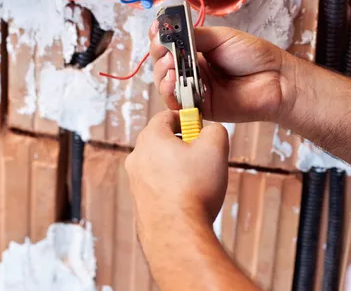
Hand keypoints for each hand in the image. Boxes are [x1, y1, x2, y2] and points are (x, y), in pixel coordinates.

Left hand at [126, 111, 228, 242]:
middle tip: (202, 155)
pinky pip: (157, 184)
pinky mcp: (139, 202)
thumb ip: (215, 129)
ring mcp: (135, 181)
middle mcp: (137, 157)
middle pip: (162, 139)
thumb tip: (211, 131)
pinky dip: (171, 186)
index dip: (187, 120)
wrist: (178, 234)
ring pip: (159, 163)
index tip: (200, 130)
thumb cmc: (194, 189)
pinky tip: (188, 198)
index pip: (166, 116)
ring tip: (197, 180)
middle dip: (183, 143)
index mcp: (151, 138)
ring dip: (177, 166)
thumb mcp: (215, 147)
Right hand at [150, 23, 295, 124]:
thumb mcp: (221, 37)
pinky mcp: (200, 108)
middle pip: (163, 64)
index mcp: (196, 51)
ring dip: (161, 72)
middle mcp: (192, 70)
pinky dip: (169, 92)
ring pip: (165, 84)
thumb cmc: (252, 55)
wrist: (275, 79)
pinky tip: (171, 81)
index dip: (159, 37)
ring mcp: (195, 89)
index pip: (169, 44)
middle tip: (164, 48)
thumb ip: (194, 36)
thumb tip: (171, 31)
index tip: (156, 29)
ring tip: (170, 64)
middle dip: (159, 54)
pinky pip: (177, 103)